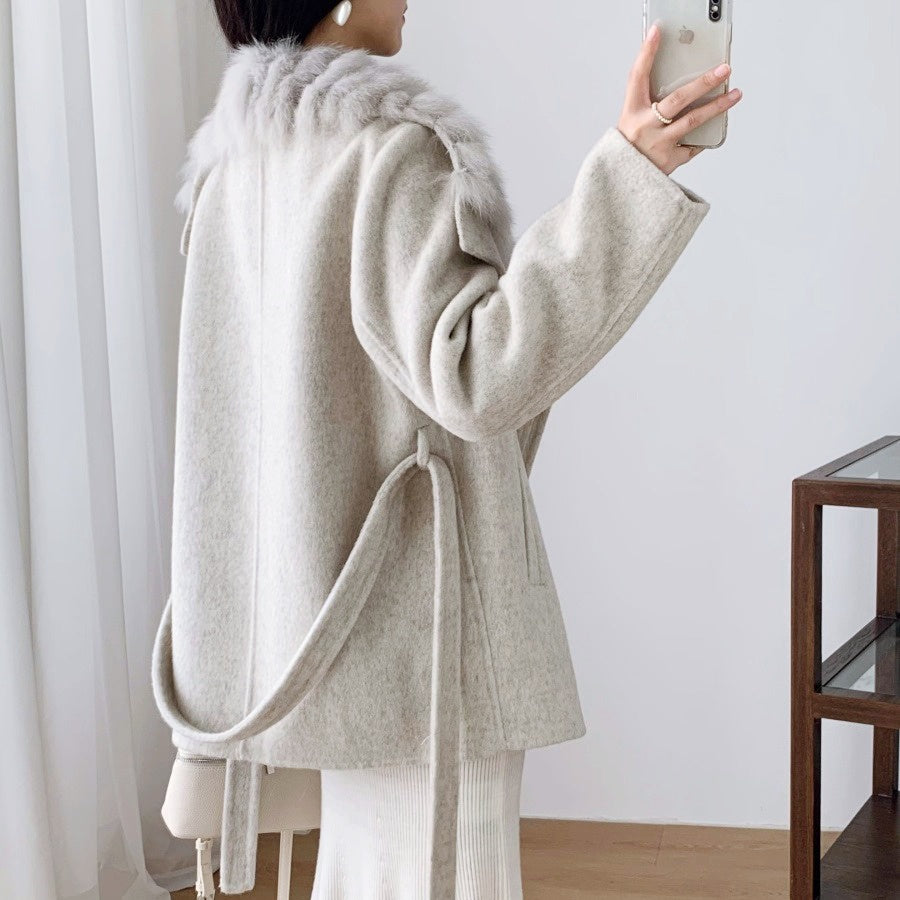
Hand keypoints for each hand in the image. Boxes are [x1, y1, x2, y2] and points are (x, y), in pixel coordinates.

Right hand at [617, 21, 742, 175]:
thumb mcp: (631, 120)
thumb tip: (678, 81)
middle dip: (704, 82)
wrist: (622, 182)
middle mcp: (645, 126)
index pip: (637, 77)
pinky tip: (713, 128)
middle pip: (678, 99)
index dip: (647, 53)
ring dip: (717, 106)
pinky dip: (703, 137)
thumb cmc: (628, 147)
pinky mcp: (669, 160)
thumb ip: (649, 101)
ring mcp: (658, 144)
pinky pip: (692, 145)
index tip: (657, 32)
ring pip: (693, 121)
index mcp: (631, 112)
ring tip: (734, 94)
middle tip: (724, 69)